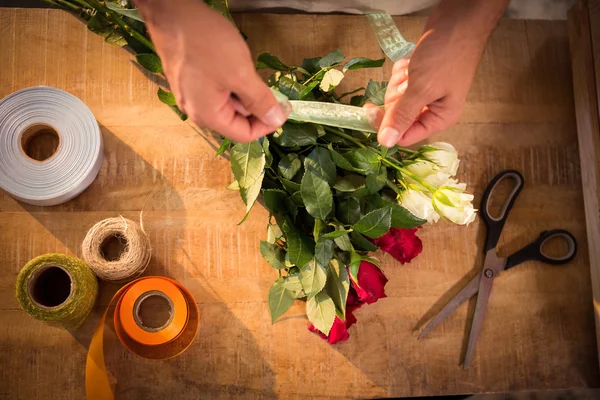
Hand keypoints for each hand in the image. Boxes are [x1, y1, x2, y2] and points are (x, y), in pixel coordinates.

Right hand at [137, 0, 287, 141]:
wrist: (172, 13)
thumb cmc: (206, 44)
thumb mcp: (241, 74)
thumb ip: (260, 100)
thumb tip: (277, 119)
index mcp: (208, 116)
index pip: (244, 135)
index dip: (267, 125)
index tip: (284, 108)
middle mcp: (196, 111)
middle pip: (235, 120)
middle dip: (256, 106)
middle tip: (272, 87)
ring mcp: (191, 95)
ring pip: (227, 103)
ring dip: (244, 92)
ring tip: (250, 71)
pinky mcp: (189, 79)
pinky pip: (216, 90)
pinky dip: (231, 82)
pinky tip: (236, 65)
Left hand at [377, 0, 507, 147]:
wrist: (458, 20)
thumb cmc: (445, 56)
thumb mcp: (422, 89)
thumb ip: (402, 116)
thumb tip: (386, 142)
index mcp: (439, 119)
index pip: (404, 136)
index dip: (386, 125)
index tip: (370, 109)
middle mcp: (433, 109)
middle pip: (397, 116)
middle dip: (396, 95)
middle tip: (407, 79)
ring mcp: (426, 92)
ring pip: (396, 97)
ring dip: (399, 80)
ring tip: (413, 67)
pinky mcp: (419, 77)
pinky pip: (400, 81)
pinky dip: (402, 70)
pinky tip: (413, 60)